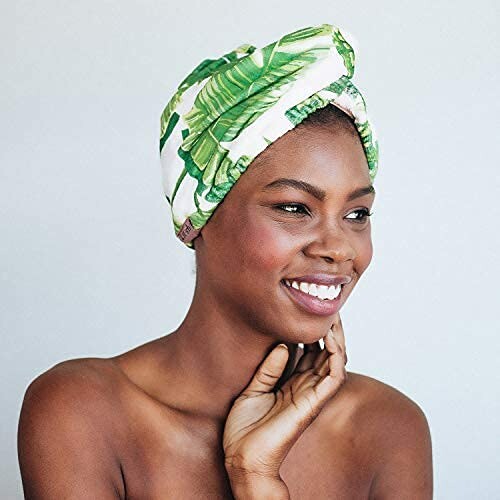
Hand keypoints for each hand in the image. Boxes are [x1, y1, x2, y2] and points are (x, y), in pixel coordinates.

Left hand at [223, 313, 347, 482]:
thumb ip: (269, 367)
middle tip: (327, 308)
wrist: (242, 456)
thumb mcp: (253, 388)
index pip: (309, 352)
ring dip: (336, 338)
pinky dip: (336, 356)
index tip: (308, 311)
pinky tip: (331, 338)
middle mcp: (305, 387)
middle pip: (325, 353)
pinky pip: (333, 377)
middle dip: (329, 330)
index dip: (312, 331)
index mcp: (291, 383)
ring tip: (333, 316)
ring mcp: (311, 395)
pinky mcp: (313, 403)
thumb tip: (285, 344)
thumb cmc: (245, 429)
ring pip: (334, 361)